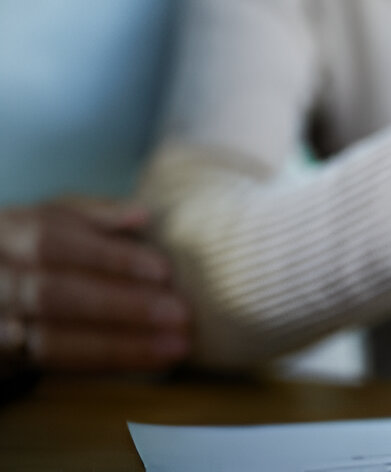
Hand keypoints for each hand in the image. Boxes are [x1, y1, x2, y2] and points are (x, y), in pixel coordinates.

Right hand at [0, 200, 190, 371]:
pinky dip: (102, 366)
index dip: (110, 258)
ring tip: (175, 346)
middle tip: (180, 313)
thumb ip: (96, 215)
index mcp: (8, 233)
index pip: (55, 243)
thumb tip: (142, 214)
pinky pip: (52, 369)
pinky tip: (146, 363)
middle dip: (122, 305)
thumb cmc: (32, 247)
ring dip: (119, 346)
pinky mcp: (3, 359)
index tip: (164, 271)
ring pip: (50, 341)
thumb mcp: (53, 218)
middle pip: (54, 295)